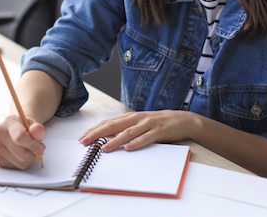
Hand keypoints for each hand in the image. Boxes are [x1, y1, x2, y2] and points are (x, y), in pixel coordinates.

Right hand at [0, 114, 45, 168]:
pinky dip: (21, 162)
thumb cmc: (24, 127)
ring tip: (27, 149)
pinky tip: (19, 153)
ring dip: (28, 159)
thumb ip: (37, 128)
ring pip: (20, 162)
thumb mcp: (33, 125)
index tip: (40, 148)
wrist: (14, 129)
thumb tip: (37, 129)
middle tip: (36, 148)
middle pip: (22, 154)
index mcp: (9, 121)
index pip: (20, 137)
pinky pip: (16, 167)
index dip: (33, 145)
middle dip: (33, 153)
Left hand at [79, 110, 194, 151]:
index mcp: (131, 117)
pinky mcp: (159, 131)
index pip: (109, 122)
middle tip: (85, 142)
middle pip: (114, 125)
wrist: (183, 120)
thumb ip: (127, 129)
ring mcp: (149, 124)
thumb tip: (108, 138)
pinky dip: (137, 143)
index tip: (82, 137)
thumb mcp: (141, 124)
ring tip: (103, 148)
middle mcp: (138, 118)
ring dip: (115, 141)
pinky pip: (146, 138)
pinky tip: (128, 148)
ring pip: (128, 132)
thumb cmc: (160, 124)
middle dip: (98, 133)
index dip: (95, 129)